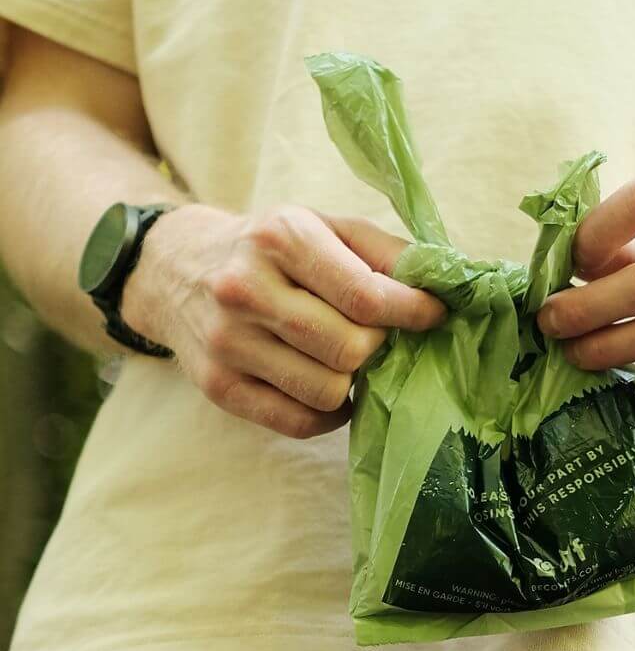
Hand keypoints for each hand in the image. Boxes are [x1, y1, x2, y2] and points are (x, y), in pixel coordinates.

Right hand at [122, 203, 446, 437]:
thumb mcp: (323, 226)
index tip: (433, 316)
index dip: (412, 314)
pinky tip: (327, 387)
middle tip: (377, 339)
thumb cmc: (271, 250)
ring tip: (348, 361)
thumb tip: (443, 287)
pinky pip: (299, 423)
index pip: (365, 295)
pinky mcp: (218, 387)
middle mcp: (245, 289)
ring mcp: (227, 343)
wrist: (174, 268)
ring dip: (353, 383)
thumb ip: (386, 253)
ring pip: (328, 392)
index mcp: (280, 238)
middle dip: (378, 349)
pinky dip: (328, 413)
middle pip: (350, 350)